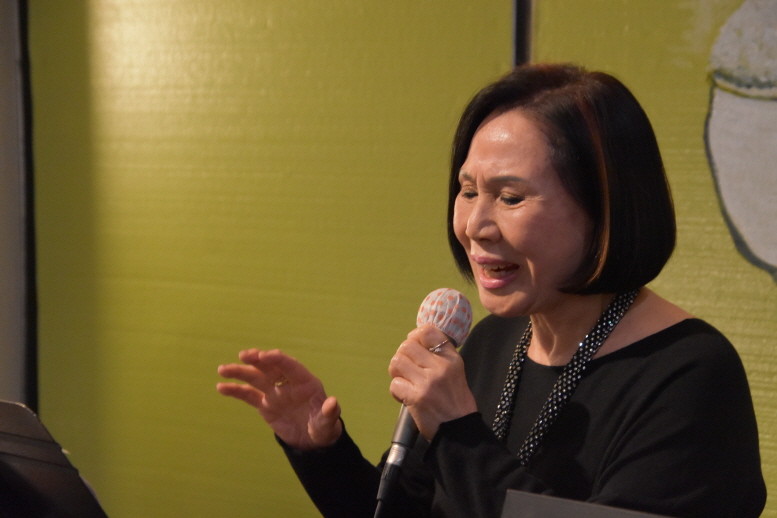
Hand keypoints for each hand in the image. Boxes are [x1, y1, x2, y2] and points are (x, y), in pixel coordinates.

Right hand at [217, 349, 341, 449]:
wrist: (312, 440)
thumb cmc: (323, 427)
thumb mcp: (327, 423)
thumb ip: (329, 413)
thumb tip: (333, 403)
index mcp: (305, 382)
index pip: (290, 366)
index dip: (278, 359)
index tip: (264, 355)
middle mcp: (287, 383)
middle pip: (270, 367)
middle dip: (258, 360)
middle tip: (245, 355)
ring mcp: (274, 392)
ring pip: (255, 378)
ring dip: (240, 372)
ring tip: (223, 369)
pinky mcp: (264, 404)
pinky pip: (248, 395)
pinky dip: (235, 390)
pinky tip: (221, 387)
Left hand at [388, 324, 476, 440]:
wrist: (460, 432)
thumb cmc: (456, 403)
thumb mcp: (456, 373)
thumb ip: (438, 357)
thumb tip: (415, 344)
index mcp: (452, 358)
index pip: (428, 331)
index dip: (415, 336)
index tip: (414, 347)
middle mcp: (440, 367)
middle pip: (407, 345)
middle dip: (402, 357)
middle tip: (407, 369)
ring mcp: (428, 382)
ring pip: (397, 362)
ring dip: (396, 373)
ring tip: (405, 382)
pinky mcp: (416, 398)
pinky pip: (395, 384)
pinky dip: (396, 391)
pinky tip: (406, 398)